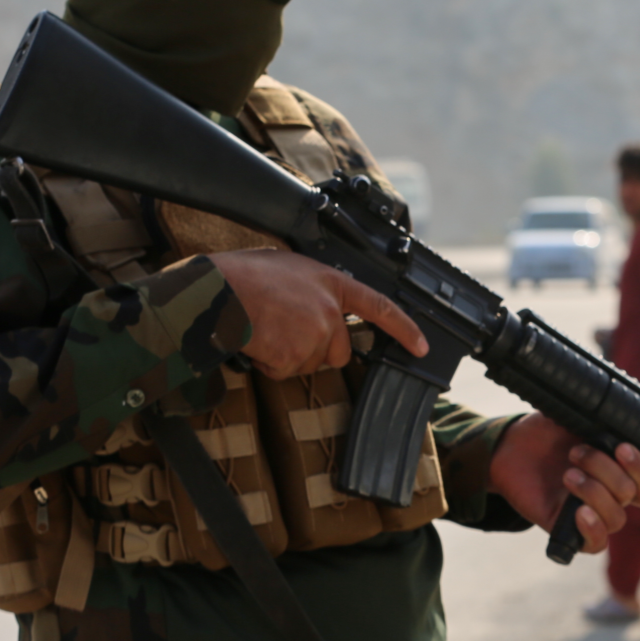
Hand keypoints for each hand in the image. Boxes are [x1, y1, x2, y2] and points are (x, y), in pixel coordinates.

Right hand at [207, 250, 426, 378]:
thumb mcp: (291, 269)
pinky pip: (286, 372)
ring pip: (309, 364)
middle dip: (315, 350)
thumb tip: (319, 308)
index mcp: (332, 282)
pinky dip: (269, 364)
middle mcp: (330, 309)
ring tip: (264, 328)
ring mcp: (316, 333)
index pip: (380, 307)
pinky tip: (257, 340)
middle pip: (339, 351)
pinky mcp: (297, 355)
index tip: (421, 346)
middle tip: (283, 329)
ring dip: (287, 356)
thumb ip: (316, 289)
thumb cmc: (245, 275)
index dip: (404, 329)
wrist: (218, 290)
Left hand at [489, 412, 639, 553]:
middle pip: (632, 495)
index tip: (622, 446)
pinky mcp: (569, 530)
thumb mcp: (583, 412)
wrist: (509, 448)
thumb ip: (621, 407)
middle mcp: (611, 495)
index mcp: (621, 471)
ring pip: (616, 517)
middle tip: (576, 451)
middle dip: (607, 471)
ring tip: (567, 473)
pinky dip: (593, 529)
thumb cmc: (550, 430)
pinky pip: (596, 545)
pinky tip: (578, 511)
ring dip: (593, 492)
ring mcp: (591, 512)